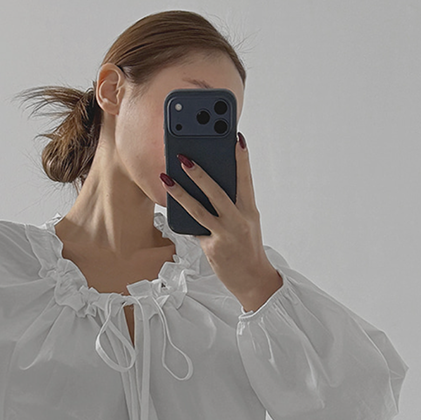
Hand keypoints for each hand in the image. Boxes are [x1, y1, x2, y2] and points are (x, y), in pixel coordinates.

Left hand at [159, 134, 282, 308]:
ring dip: (181, 192)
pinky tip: (169, 206)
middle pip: (217, 191)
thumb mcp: (246, 224)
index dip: (241, 158)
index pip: (246, 179)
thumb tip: (208, 188)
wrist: (253, 280)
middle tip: (184, 157)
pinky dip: (182, 218)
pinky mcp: (212, 248)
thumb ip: (232, 206)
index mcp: (250, 211)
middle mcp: (239, 220)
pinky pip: (193, 229)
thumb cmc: (248, 249)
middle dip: (200, 173)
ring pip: (199, 209)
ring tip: (166, 178)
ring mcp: (225, 234)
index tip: (236, 138)